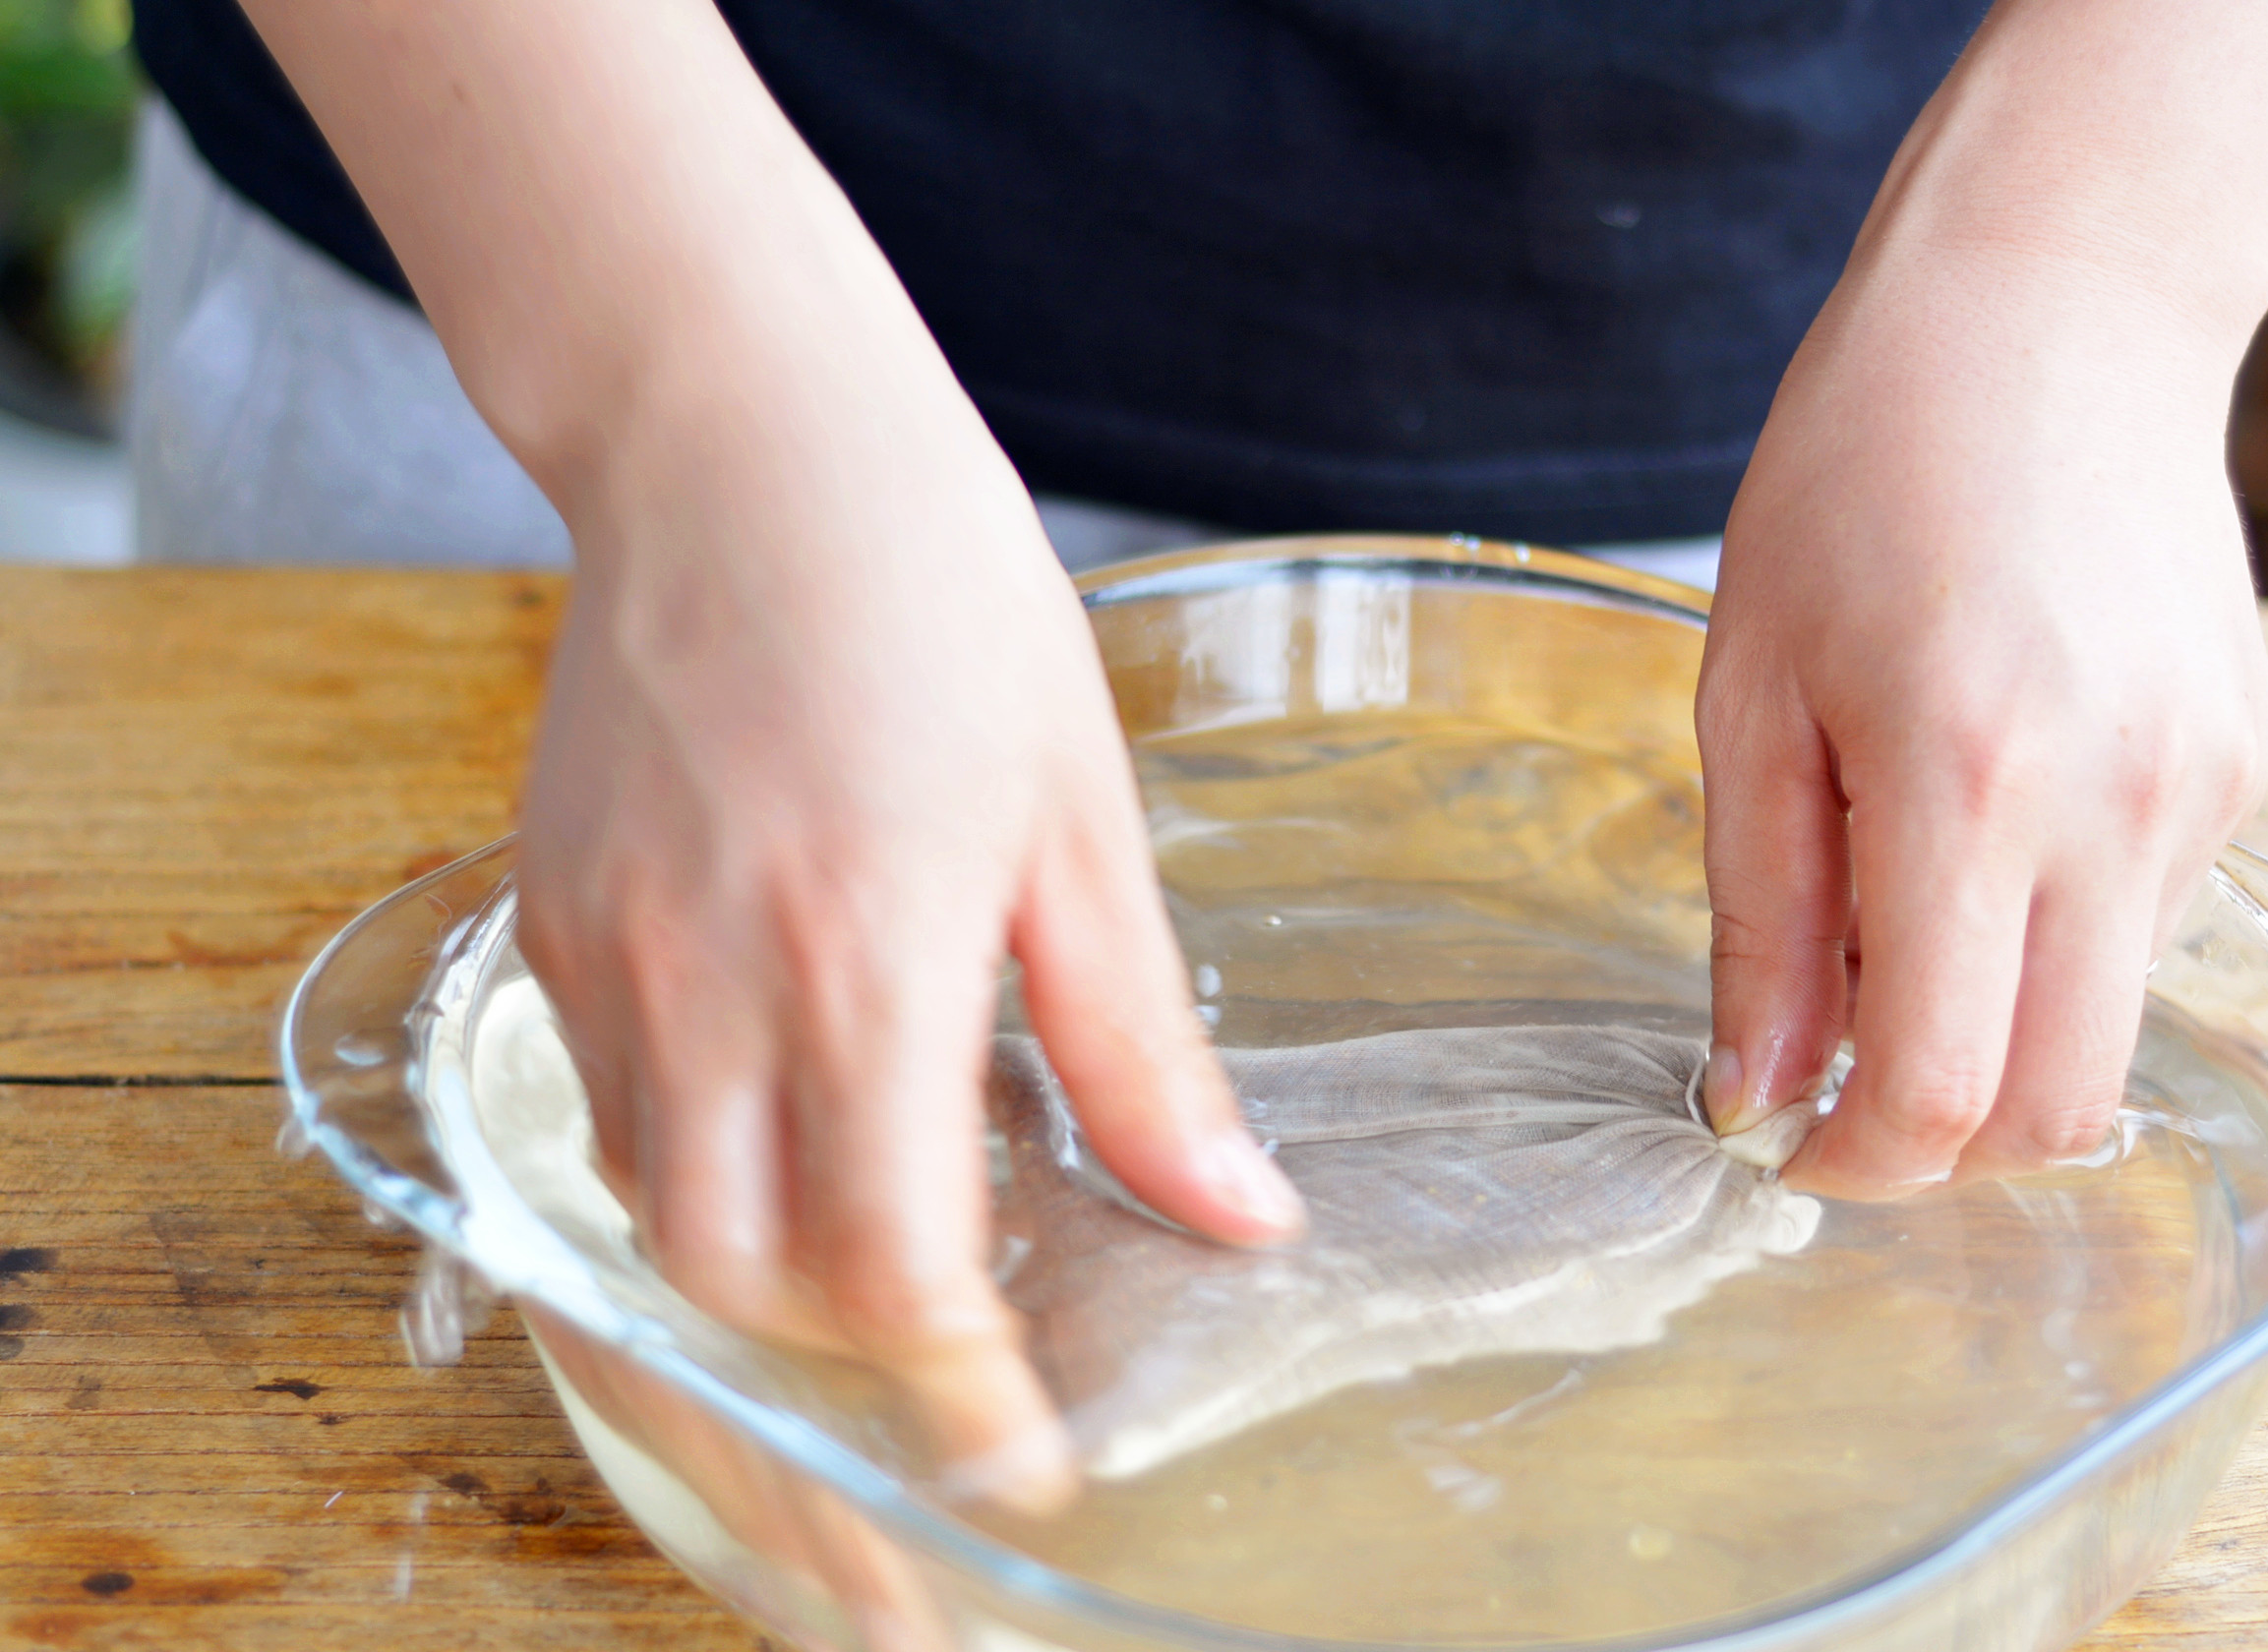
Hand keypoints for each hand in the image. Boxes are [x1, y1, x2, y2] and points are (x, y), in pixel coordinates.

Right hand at [511, 329, 1302, 1511]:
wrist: (739, 437)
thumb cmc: (938, 592)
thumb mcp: (1081, 819)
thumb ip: (1142, 1042)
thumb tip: (1237, 1213)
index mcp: (870, 956)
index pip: (894, 1267)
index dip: (959, 1399)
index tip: (1016, 1467)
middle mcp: (711, 978)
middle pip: (747, 1283)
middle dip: (851, 1369)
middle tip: (957, 1394)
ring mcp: (608, 951)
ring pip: (658, 1214)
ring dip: (768, 1277)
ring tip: (874, 1280)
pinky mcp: (547, 916)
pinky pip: (610, 1108)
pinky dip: (701, 1164)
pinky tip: (789, 1132)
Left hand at [1696, 247, 2267, 1194]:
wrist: (2055, 312)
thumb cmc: (1863, 476)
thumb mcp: (1754, 693)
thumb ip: (1761, 919)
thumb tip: (1755, 1098)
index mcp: (1968, 782)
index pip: (1941, 1093)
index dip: (1855, 1166)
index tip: (1790, 1145)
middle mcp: (2118, 805)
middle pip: (2058, 1111)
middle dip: (1943, 1146)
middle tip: (1846, 1079)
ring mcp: (2208, 790)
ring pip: (2110, 1023)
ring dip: (2000, 1022)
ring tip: (1909, 874)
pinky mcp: (2249, 766)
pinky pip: (2148, 921)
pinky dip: (2058, 928)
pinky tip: (2000, 801)